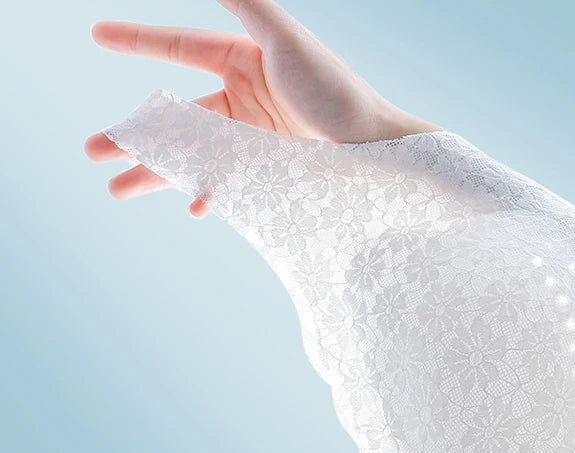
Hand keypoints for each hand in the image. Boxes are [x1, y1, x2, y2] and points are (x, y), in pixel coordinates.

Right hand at [84, 0, 441, 217]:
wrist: (379, 153)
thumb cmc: (338, 92)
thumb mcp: (286, 39)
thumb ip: (244, 2)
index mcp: (243, 63)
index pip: (179, 47)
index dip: (137, 41)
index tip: (95, 34)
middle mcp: (244, 103)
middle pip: (175, 117)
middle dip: (132, 134)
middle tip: (93, 149)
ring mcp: (254, 144)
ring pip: (192, 158)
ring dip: (155, 174)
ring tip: (117, 191)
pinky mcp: (268, 177)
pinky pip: (227, 187)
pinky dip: (210, 196)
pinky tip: (197, 208)